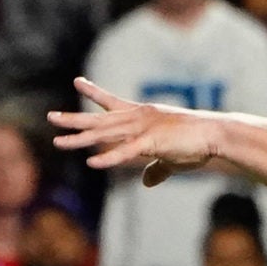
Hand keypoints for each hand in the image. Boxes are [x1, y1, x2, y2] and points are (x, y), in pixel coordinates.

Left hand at [49, 78, 220, 185]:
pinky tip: (91, 162)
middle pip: (99, 119)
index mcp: (142, 115)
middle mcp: (138, 118)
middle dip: (73, 119)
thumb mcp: (171, 157)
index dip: (94, 92)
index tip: (78, 82)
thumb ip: (155, 169)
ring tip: (57, 141)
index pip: (112, 102)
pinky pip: (125, 152)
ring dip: (79, 139)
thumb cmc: (196, 143)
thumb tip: (145, 182)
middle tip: (51, 117)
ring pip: (104, 134)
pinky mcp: (152, 143)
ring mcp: (143, 128)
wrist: (215, 135)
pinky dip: (108, 157)